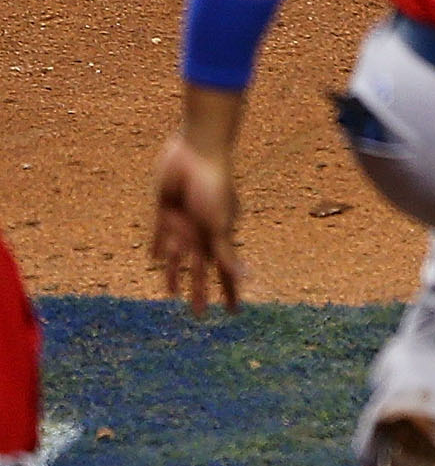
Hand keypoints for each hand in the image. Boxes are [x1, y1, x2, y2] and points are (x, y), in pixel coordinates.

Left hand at [149, 133, 241, 314]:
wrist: (195, 151)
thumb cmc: (213, 186)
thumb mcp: (220, 223)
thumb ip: (228, 253)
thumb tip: (247, 278)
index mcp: (219, 236)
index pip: (225, 272)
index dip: (230, 292)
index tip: (234, 313)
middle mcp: (202, 233)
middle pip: (200, 270)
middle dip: (200, 292)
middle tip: (199, 315)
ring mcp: (183, 223)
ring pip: (179, 257)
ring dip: (175, 275)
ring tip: (170, 294)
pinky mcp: (164, 211)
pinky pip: (159, 236)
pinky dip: (158, 248)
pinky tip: (156, 259)